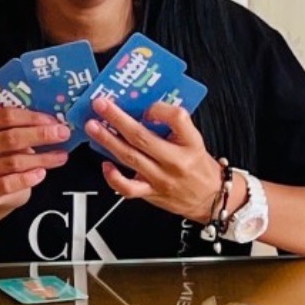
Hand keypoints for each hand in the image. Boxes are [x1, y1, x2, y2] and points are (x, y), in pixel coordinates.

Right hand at [0, 107, 67, 211]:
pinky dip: (28, 178)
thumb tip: (50, 122)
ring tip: (59, 156)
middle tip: (61, 134)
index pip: (3, 116)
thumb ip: (14, 129)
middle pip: (9, 137)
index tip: (52, 120)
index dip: (31, 117)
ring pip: (12, 162)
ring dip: (42, 158)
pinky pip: (8, 184)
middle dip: (40, 135)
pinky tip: (41, 173)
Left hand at [85, 96, 224, 222]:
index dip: (158, 109)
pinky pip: (128, 187)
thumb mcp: (195, 141)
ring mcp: (161, 179)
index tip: (146, 105)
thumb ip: (173, 127)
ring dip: (108, 140)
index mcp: (191, 143)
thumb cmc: (200, 167)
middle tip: (101, 105)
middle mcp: (176, 161)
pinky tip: (105, 164)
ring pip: (130, 157)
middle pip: (142, 137)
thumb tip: (143, 110)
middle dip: (117, 119)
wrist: (211, 199)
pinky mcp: (152, 193)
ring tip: (94, 127)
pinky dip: (113, 177)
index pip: (177, 118)